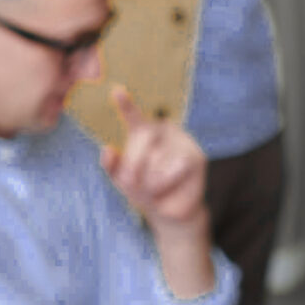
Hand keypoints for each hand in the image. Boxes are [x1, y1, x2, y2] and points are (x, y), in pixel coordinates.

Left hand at [99, 85, 205, 234]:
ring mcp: (184, 141)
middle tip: (131, 182)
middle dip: (133, 164)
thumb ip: (112, 165)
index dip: (127, 106)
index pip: (136, 118)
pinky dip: (165, 185)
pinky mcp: (197, 157)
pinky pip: (174, 169)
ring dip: (149, 181)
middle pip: (143, 137)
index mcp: (146, 131)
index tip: (116, 92)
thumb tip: (107, 149)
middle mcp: (167, 130)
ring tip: (154, 189)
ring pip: (158, 159)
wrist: (168, 212)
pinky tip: (169, 190)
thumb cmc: (143, 189)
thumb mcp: (122, 179)